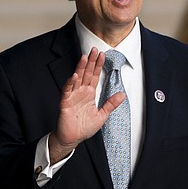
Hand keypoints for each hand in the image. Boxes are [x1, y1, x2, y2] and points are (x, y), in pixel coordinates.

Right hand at [49, 47, 126, 163]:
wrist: (72, 138)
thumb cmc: (83, 127)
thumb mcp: (102, 115)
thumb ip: (111, 104)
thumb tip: (122, 94)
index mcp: (89, 94)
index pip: (94, 76)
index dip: (98, 66)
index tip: (102, 55)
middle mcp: (80, 92)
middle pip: (86, 74)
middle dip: (90, 62)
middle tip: (94, 50)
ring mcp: (72, 96)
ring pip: (76, 79)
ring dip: (80, 68)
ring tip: (84, 57)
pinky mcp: (65, 103)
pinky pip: (67, 91)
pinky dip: (70, 83)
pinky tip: (74, 76)